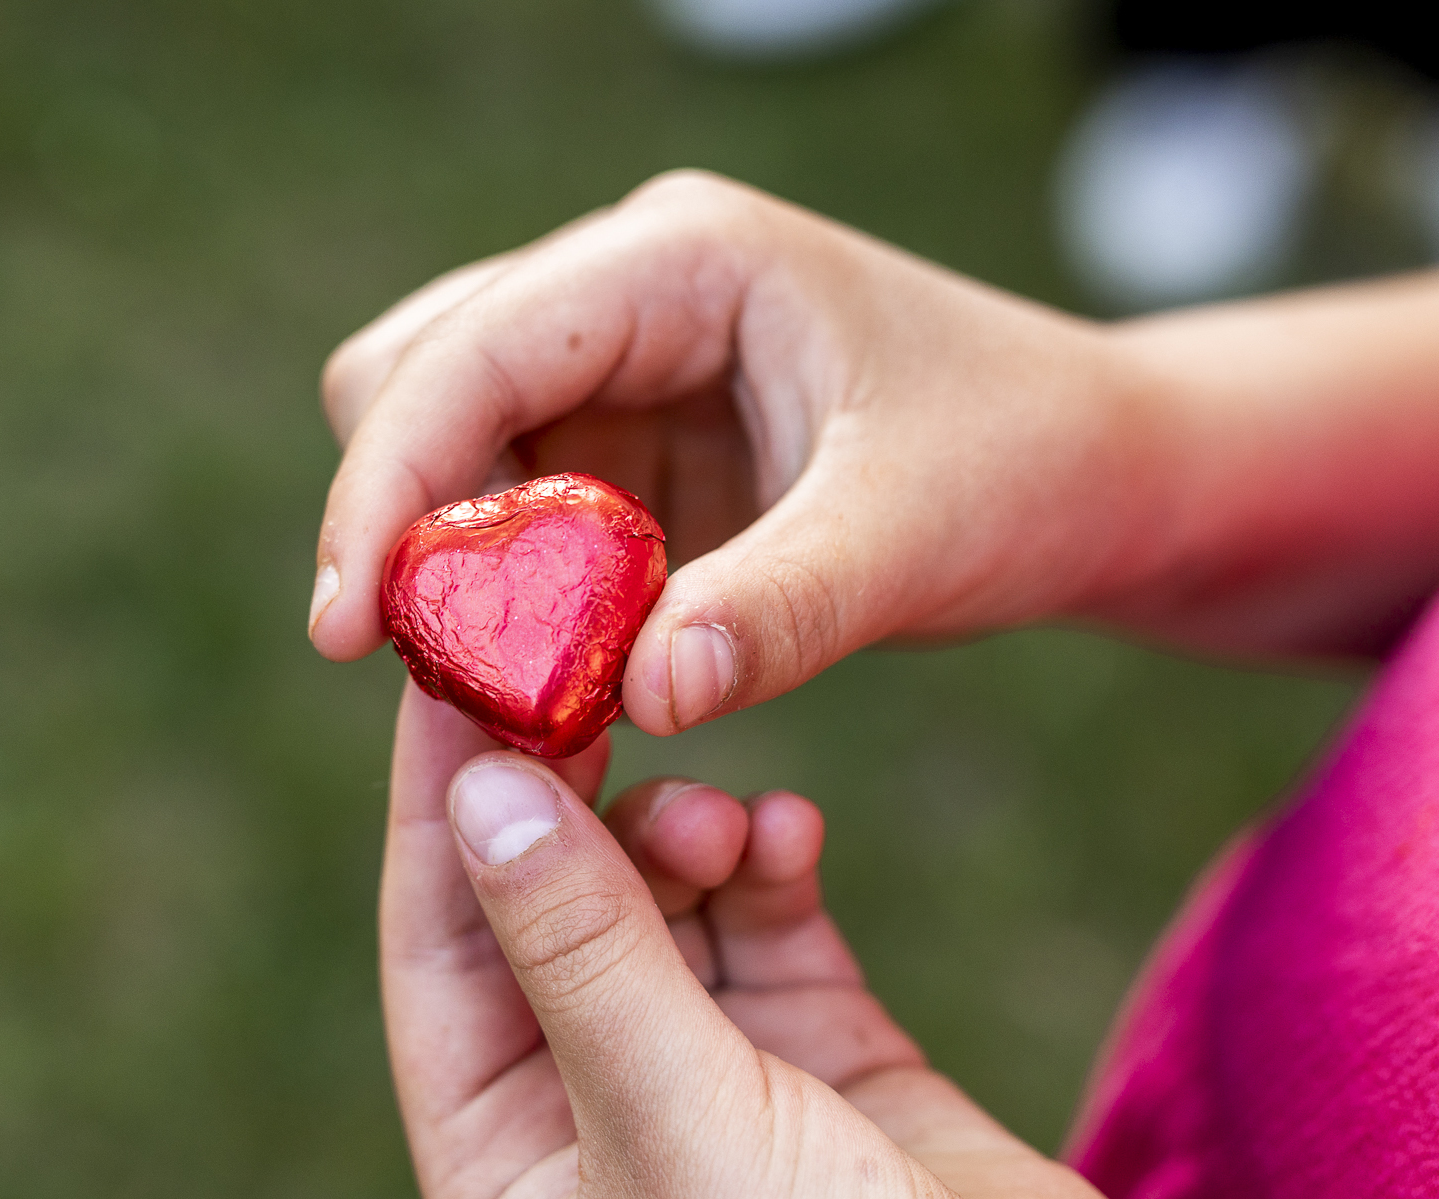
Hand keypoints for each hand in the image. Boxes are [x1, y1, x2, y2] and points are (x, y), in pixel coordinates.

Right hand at [315, 171, 1152, 732]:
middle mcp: (625, 292)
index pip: (472, 352)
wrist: (1094, 472)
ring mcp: (614, 371)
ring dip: (450, 570)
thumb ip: (783, 612)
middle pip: (412, 379)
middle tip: (431, 669)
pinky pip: (507, 522)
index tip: (344, 629)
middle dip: (402, 522)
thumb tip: (636, 698)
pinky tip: (552, 678)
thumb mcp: (919, 536)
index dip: (389, 485)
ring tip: (500, 688)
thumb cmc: (1027, 464)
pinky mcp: (623, 452)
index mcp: (682, 260)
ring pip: (443, 451)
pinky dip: (504, 601)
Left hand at [382, 682, 1269, 1198]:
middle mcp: (594, 1125)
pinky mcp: (830, 1062)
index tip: (452, 662)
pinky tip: (786, 828)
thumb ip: (580, 948)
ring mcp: (716, 1090)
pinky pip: (766, 928)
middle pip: (546, 914)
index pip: (438, 954)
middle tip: (589, 665)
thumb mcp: (674, 1122)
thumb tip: (473, 790)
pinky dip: (768, 867)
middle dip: (565, 797)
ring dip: (676, 830)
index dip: (440, 809)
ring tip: (716, 809)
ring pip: (659, 906)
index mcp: (507, 1172)